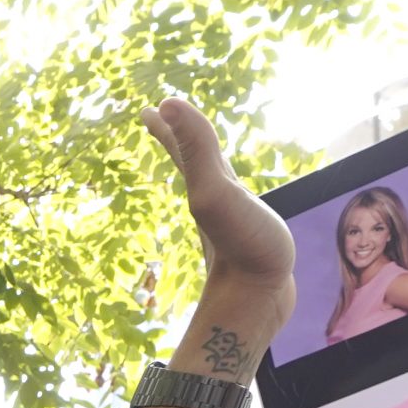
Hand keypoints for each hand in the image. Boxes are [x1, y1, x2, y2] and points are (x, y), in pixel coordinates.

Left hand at [141, 99, 294, 324]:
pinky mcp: (249, 239)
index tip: (152, 108)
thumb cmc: (241, 246)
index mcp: (202, 186)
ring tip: (198, 153)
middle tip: (160, 117)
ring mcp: (230, 220)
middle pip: (190, 161)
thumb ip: (194, 149)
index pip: (179, 146)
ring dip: (203, 164)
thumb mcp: (213, 190)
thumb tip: (165, 103)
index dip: (166, 125)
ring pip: (212, 184)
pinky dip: (233, 195)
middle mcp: (212, 201)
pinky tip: (236, 204)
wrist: (256, 305)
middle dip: (176, 137)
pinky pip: (237, 207)